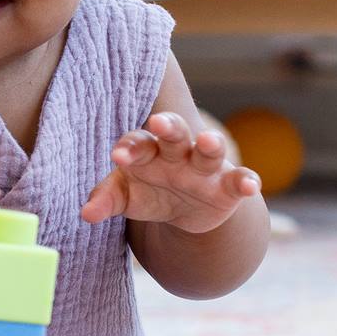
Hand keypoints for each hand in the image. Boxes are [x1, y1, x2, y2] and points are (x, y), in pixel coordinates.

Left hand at [81, 111, 259, 231]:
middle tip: (159, 122)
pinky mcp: (228, 186)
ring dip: (210, 144)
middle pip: (174, 133)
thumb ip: (107, 199)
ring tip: (207, 141)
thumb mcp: (126, 196)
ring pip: (209, 150)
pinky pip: (239, 179)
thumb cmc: (149, 193)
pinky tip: (250, 185)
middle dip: (168, 126)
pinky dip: (246, 181)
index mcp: (148, 151)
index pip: (137, 143)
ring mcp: (205, 167)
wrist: (184, 211)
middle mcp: (178, 153)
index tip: (118, 156)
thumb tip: (86, 213)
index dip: (129, 148)